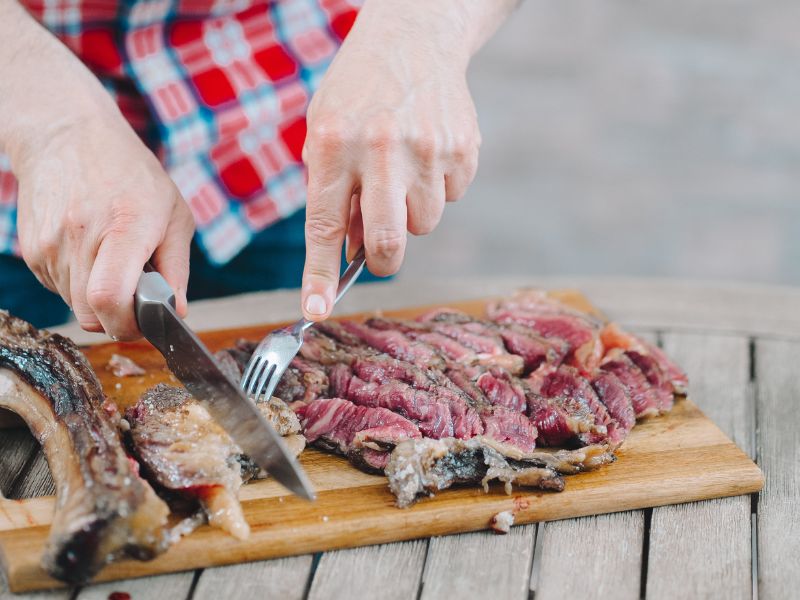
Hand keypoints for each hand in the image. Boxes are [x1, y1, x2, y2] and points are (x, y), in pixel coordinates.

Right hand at [0, 4, 193, 338]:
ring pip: (76, 306)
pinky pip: (61, 289)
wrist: (67, 135)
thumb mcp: (175, 214)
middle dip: (119, 318)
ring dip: (100, 300)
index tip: (146, 320)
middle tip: (137, 298)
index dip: (128, 324)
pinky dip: (81, 284)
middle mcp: (81, 238)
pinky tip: (92, 253)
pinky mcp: (33, 251)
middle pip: (92, 315)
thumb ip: (177, 268)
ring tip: (115, 263)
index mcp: (125, 227)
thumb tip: (177, 311)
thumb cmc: (131, 173)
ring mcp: (50, 246)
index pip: (110, 298)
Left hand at [300, 0, 485, 320]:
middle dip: (380, 260)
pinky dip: (436, 188)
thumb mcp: (325, 133)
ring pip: (424, 225)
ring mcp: (428, 149)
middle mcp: (381, 148)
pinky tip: (425, 154)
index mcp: (335, 144)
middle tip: (376, 251)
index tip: (315, 311)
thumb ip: (332, 193)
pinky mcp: (462, 150)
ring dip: (410, 214)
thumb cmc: (358, 93)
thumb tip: (350, 251)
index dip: (319, 275)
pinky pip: (451, 198)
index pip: (324, 225)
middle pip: (386, 242)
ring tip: (401, 172)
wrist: (414, 39)